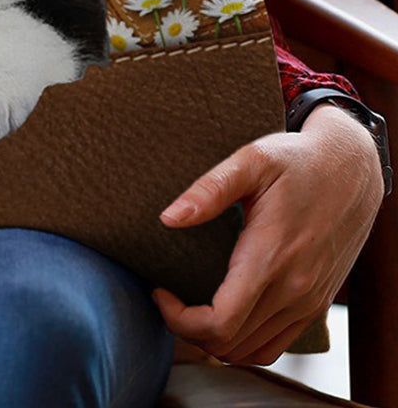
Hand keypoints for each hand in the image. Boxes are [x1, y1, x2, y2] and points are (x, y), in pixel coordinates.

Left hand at [151, 103, 384, 365]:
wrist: (351, 170)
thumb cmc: (297, 161)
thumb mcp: (251, 160)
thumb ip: (209, 190)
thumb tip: (169, 218)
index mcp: (271, 257)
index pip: (220, 322)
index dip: (179, 319)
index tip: (159, 291)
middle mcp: (294, 289)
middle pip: (230, 344)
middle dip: (187, 329)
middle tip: (167, 296)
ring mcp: (308, 301)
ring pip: (252, 351)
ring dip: (214, 340)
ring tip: (188, 306)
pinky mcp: (316, 303)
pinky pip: (275, 344)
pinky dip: (243, 342)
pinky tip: (223, 314)